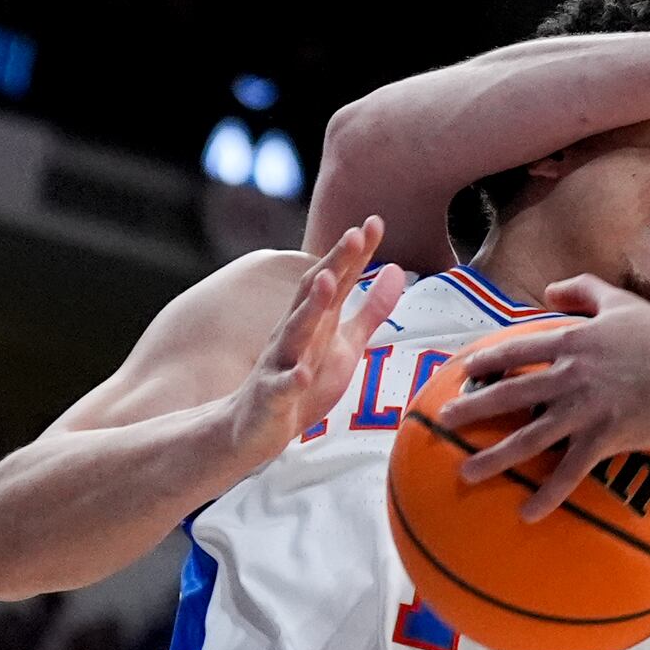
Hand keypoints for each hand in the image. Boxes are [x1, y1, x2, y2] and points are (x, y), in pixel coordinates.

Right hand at [228, 217, 404, 456]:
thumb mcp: (345, 344)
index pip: (337, 278)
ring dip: (311, 307)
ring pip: (295, 332)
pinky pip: (282, 388)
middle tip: (353, 235)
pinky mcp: (272, 397)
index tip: (374, 221)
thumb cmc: (302, 381)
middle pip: (314, 294)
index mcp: (316, 320)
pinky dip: (291, 380)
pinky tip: (302, 375)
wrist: (251, 428)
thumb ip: (371, 310)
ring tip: (328, 283)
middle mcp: (295, 334)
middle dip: (334, 264)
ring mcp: (280, 364)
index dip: (355, 252)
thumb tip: (397, 269)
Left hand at [436, 275, 649, 520]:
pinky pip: (570, 470)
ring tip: (465, 473)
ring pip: (530, 436)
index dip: (485, 361)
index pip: (516, 350)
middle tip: (444, 420)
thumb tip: (549, 287)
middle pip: (511, 393)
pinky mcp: (608, 436)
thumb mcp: (621, 302)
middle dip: (473, 407)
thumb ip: (582, 289)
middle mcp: (572, 373)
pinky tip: (527, 512)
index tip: (461, 372)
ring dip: (495, 457)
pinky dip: (547, 493)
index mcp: (572, 339)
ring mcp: (588, 407)